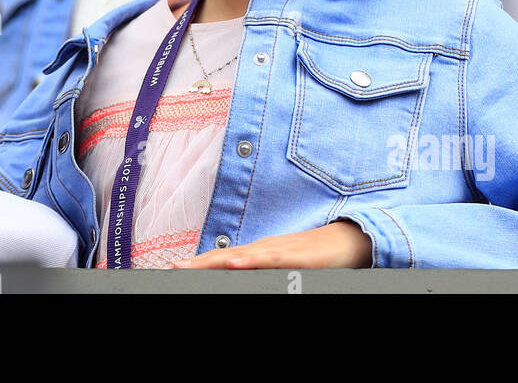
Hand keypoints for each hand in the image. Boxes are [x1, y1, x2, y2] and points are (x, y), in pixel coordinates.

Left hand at [171, 221, 372, 269]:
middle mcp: (262, 249)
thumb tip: (239, 277)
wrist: (348, 241)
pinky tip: (234, 264)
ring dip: (212, 262)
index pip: (221, 259)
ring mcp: (277, 250)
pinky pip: (269, 260)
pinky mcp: (295, 256)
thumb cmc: (314, 256)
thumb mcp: (284, 267)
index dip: (197, 264)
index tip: (173, 270)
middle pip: (222, 257)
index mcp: (257, 253)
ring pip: (239, 257)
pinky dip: (250, 261)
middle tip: (169, 270)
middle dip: (195, 264)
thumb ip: (262, 272)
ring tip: (187, 267)